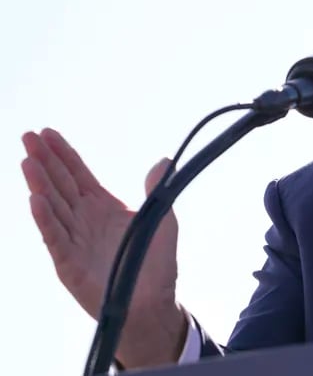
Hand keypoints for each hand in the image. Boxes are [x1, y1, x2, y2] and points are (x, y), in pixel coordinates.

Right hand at [21, 128, 187, 367]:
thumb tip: (163, 161)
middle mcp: (84, 220)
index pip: (78, 174)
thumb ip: (157, 191)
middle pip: (60, 184)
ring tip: (27, 161)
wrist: (151, 302)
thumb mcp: (162, 219)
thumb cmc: (155, 262)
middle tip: (28, 136)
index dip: (64, 154)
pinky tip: (34, 200)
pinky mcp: (69, 263)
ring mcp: (74, 240)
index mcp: (103, 207)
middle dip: (45, 160)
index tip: (48, 132)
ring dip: (39, 184)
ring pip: (52, 207)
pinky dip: (45, 219)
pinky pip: (54, 237)